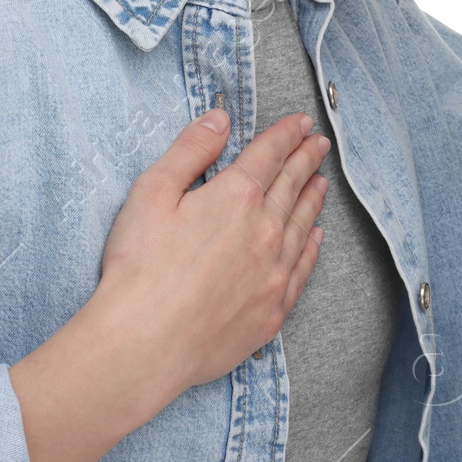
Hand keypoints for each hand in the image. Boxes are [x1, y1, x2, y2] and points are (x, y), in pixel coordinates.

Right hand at [96, 109, 329, 402]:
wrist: (146, 341)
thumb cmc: (140, 267)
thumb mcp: (152, 193)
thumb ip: (190, 151)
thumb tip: (219, 119)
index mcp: (235, 196)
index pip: (269, 155)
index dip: (287, 134)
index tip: (301, 123)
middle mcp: (265, 230)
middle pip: (292, 185)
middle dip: (306, 160)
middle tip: (318, 143)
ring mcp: (273, 272)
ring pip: (302, 224)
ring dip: (313, 198)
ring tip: (321, 182)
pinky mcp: (272, 309)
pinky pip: (302, 268)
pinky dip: (312, 246)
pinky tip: (315, 237)